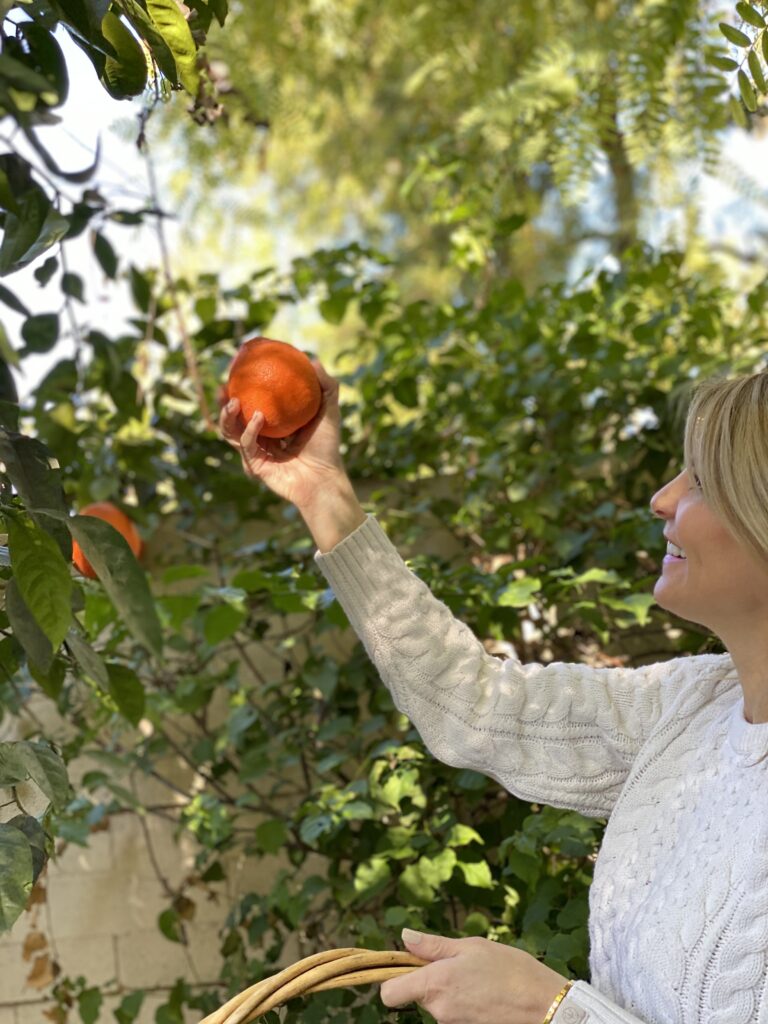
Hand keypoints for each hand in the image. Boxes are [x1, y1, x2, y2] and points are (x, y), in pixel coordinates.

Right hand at [219, 358, 349, 510]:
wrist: (325, 478)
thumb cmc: (328, 445)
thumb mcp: (329, 410)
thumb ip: (326, 384)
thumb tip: (311, 358)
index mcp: (273, 424)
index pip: (252, 403)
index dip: (241, 388)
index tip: (237, 370)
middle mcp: (261, 438)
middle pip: (234, 418)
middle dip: (223, 402)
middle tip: (224, 386)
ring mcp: (256, 452)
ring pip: (232, 432)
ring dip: (227, 416)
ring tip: (233, 400)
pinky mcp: (254, 466)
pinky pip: (246, 444)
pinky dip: (250, 431)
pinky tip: (258, 418)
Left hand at [380, 930, 568, 1023]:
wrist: (543, 1005)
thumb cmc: (509, 969)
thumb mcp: (471, 946)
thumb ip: (434, 946)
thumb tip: (405, 937)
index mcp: (435, 984)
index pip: (390, 993)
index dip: (392, 980)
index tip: (406, 966)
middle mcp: (439, 1011)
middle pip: (418, 995)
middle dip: (431, 980)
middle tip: (459, 964)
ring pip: (438, 1005)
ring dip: (450, 991)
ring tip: (477, 979)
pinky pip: (454, 1014)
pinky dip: (463, 1004)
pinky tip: (484, 994)